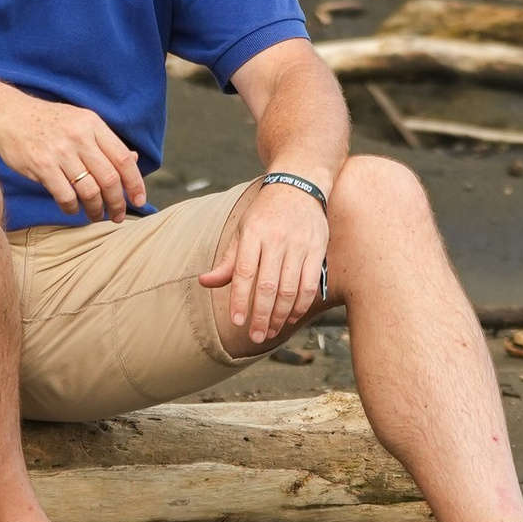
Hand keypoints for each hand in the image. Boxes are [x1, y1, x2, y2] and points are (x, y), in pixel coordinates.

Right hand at [0, 90, 146, 222]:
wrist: (8, 114)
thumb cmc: (47, 121)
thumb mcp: (80, 121)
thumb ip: (105, 142)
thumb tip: (132, 159)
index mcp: (93, 124)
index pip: (122, 158)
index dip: (135, 183)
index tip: (140, 200)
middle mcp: (79, 136)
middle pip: (109, 178)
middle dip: (117, 202)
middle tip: (117, 215)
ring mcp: (60, 151)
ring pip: (90, 190)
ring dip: (96, 209)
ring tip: (96, 215)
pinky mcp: (42, 165)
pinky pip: (65, 196)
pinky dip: (72, 208)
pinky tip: (72, 209)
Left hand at [200, 182, 328, 350]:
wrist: (299, 184)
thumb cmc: (266, 213)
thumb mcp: (243, 229)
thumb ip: (228, 261)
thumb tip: (205, 282)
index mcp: (253, 233)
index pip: (244, 272)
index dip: (240, 299)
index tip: (236, 322)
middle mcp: (277, 239)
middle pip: (268, 285)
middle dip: (261, 316)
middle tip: (255, 337)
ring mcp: (299, 244)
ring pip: (290, 289)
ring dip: (281, 316)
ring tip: (272, 331)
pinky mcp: (317, 249)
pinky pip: (309, 285)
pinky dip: (301, 305)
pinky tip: (292, 317)